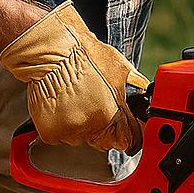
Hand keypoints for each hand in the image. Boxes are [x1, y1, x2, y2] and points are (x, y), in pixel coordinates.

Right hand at [0, 1, 148, 150]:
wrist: (53, 51)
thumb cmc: (86, 56)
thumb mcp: (121, 68)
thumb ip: (135, 86)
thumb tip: (144, 94)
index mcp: (110, 116)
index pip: (128, 140)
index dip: (130, 132)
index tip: (128, 127)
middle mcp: (89, 128)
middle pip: (105, 141)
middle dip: (107, 127)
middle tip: (99, 105)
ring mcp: (67, 131)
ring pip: (82, 138)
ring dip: (84, 125)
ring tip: (79, 100)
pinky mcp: (49, 131)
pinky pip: (62, 135)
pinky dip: (64, 124)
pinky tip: (64, 104)